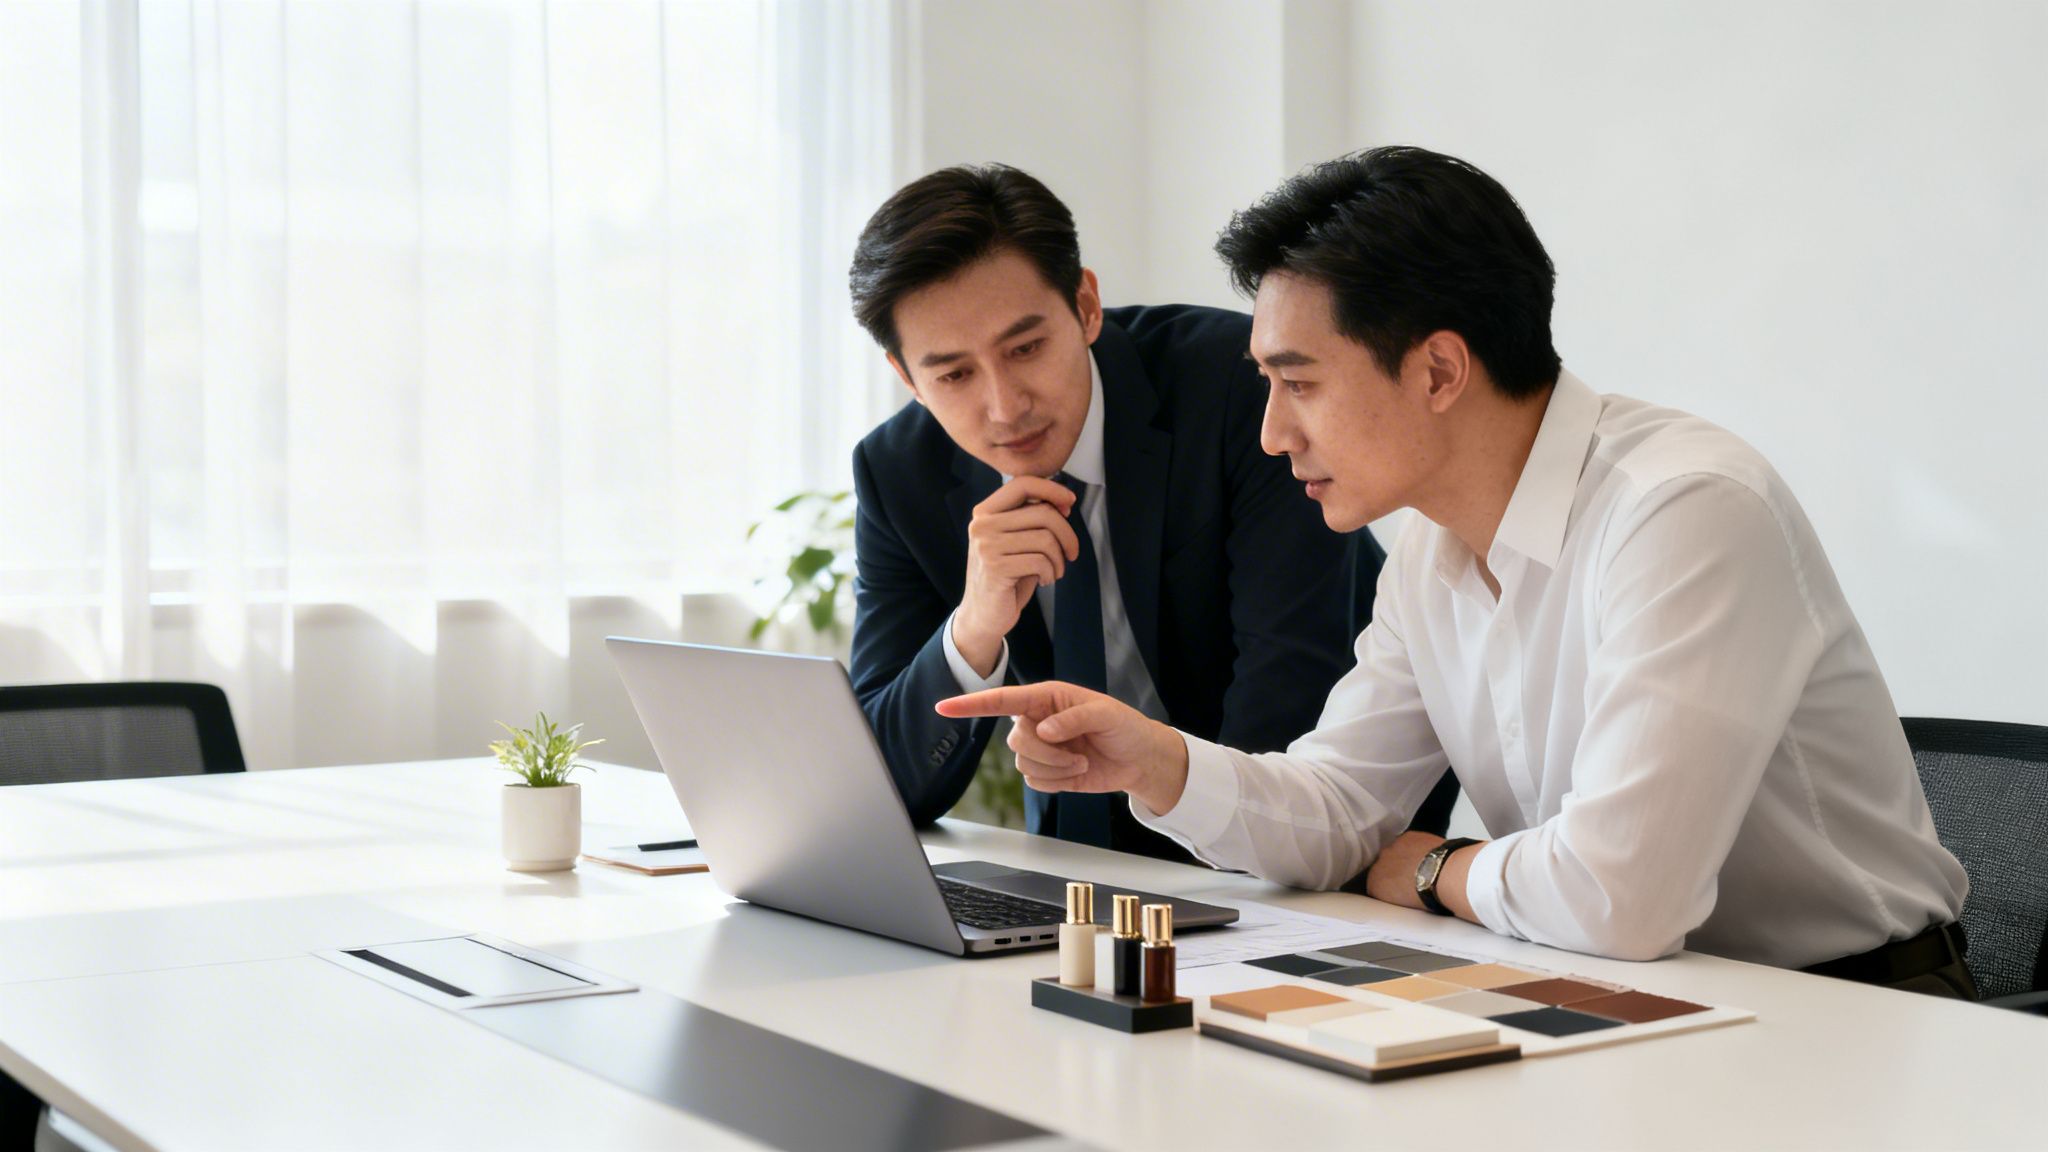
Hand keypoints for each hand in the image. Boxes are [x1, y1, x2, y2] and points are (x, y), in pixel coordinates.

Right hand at [936, 682, 1189, 814]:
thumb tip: (1045, 730)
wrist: (1138, 759)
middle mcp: (1036, 722)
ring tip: (1081, 761)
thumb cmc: (1124, 727)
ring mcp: (1040, 749)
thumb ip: (1073, 717)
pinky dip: (1057, 782)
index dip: (972, 703)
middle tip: (1076, 754)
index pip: (1003, 699)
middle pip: (1015, 740)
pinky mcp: (1047, 772)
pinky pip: (1035, 782)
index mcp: (1046, 698)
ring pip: (1023, 764)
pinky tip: (1076, 773)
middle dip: (1045, 753)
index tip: (944, 706)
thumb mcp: (1105, 713)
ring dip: (1055, 768)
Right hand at [952, 477, 1081, 676]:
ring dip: (1059, 559)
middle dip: (1067, 534)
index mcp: (986, 512)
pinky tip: (1044, 580)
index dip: (1052, 489)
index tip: (1070, 503)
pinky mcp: (995, 568)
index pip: (1022, 484)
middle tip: (1071, 553)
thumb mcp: (1016, 541)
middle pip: (1043, 513)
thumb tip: (1063, 502)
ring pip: (1046, 539)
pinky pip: (1041, 561)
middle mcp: (982, 524)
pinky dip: (1051, 573)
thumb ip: (1031, 519)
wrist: (983, 614)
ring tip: (1054, 571)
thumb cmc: (1006, 575)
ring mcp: (986, 546)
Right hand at [1361, 831, 1445, 910]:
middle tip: (1412, 880)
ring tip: (1422, 867)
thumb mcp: (1405, 906)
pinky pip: (1407, 842)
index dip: (1388, 888)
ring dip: (1404, 858)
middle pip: (1383, 867)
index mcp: (1374, 885)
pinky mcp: (1406, 836)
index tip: (1400, 891)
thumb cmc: (1427, 896)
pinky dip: (1415, 847)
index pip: (1375, 885)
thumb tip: (1400, 893)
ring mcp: (1392, 848)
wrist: (1443, 875)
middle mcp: (1378, 864)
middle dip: (1394, 871)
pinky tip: (1428, 855)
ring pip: (1395, 852)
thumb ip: (1394, 896)